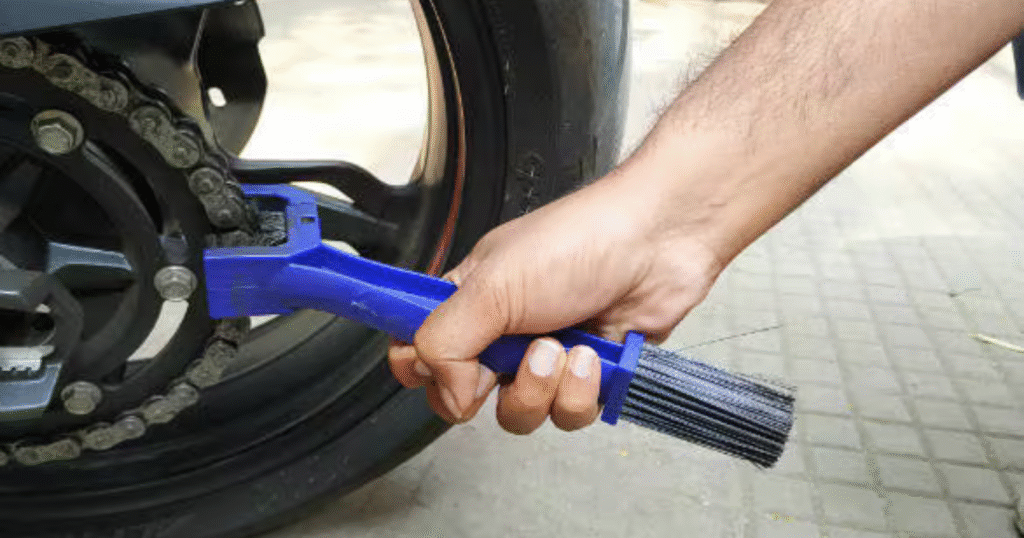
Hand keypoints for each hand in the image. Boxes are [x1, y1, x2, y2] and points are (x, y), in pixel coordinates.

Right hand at [387, 161, 725, 432]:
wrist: (659, 242)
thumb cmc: (579, 240)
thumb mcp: (492, 285)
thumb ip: (446, 341)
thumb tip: (443, 391)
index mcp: (466, 299)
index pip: (417, 349)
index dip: (420, 367)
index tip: (436, 366)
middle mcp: (501, 331)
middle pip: (464, 395)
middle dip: (488, 386)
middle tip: (511, 354)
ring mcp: (544, 355)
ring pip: (518, 412)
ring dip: (541, 387)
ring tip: (563, 347)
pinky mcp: (586, 376)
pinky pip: (566, 414)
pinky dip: (580, 389)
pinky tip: (594, 353)